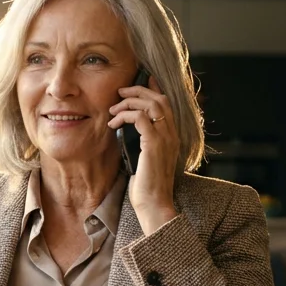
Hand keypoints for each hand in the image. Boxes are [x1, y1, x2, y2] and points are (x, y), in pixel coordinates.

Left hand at [108, 74, 179, 231]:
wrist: (154, 204)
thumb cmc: (147, 188)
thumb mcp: (146, 160)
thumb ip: (144, 144)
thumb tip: (129, 134)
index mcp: (172, 136)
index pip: (167, 104)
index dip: (154, 89)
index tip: (142, 81)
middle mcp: (172, 134)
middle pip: (159, 99)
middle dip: (138, 91)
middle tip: (120, 92)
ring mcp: (165, 138)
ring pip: (150, 105)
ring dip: (129, 103)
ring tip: (113, 110)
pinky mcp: (154, 144)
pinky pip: (140, 118)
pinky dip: (125, 116)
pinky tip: (113, 124)